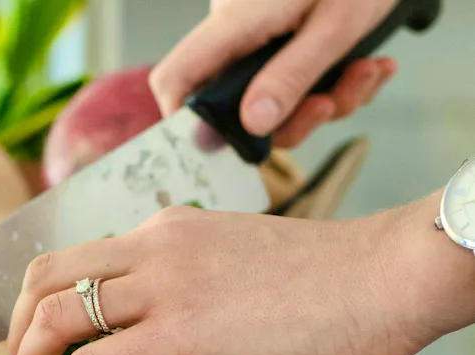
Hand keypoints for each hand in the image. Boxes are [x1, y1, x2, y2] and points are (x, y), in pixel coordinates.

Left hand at [7, 192, 474, 354]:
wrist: (380, 274)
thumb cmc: (320, 275)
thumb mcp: (230, 256)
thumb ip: (182, 275)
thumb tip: (149, 320)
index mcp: (162, 229)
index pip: (72, 258)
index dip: (37, 301)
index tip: (37, 340)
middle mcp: (150, 247)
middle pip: (43, 277)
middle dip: (15, 328)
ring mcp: (164, 287)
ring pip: (56, 316)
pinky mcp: (184, 333)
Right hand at [149, 0, 398, 147]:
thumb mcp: (336, 25)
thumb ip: (291, 75)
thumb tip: (252, 124)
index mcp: (234, 22)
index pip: (176, 77)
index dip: (185, 119)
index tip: (227, 143)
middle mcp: (236, 32)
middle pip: (236, 104)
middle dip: (294, 118)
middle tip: (333, 103)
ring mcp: (259, 36)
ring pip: (274, 98)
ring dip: (328, 99)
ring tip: (368, 71)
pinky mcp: (283, 37)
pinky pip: (295, 79)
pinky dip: (335, 82)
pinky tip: (368, 65)